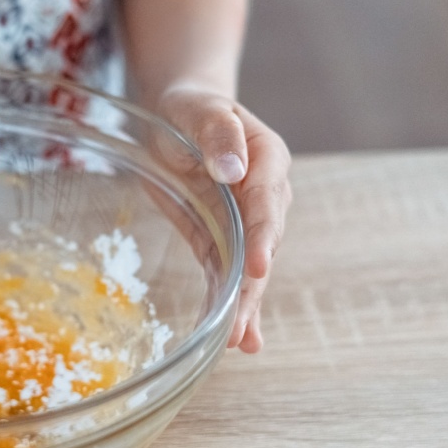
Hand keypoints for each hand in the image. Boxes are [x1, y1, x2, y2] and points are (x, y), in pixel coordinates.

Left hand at [159, 83, 291, 352]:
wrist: (180, 111)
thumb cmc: (191, 105)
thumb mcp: (200, 109)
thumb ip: (219, 133)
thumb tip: (233, 169)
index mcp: (267, 160)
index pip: (266, 203)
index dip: (262, 236)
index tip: (258, 266)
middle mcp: (266, 196)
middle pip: (262, 245)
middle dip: (252, 287)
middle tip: (238, 326)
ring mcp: (247, 221)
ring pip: (248, 268)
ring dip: (244, 306)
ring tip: (239, 342)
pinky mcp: (223, 236)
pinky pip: (228, 272)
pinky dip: (231, 302)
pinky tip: (239, 338)